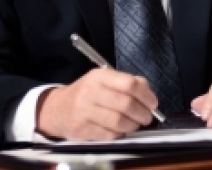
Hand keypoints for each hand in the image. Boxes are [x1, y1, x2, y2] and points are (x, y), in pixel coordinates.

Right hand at [36, 68, 157, 140]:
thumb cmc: (87, 93)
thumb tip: (148, 94)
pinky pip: (110, 135)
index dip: (146, 95)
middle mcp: (91, 92)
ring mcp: (85, 111)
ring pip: (119, 122)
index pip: (129, 84)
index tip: (153, 103)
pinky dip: (120, 134)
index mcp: (100, 76)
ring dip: (133, 126)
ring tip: (135, 124)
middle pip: (126, 104)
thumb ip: (127, 82)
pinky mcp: (82, 129)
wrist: (57, 109)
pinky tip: (120, 130)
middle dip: (143, 114)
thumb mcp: (104, 80)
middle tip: (147, 117)